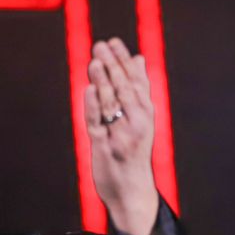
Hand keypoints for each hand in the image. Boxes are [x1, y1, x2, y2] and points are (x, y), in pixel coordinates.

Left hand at [85, 38, 158, 234]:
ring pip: (111, 104)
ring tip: (94, 61)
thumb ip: (138, 89)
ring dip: (103, 81)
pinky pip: (98, 124)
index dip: (123, 61)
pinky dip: (93, 107)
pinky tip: (89, 90)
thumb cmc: (134, 152)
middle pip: (123, 89)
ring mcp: (121, 135)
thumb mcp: (141, 119)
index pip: (135, 81)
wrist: (133, 192)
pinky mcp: (105, 148)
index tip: (113, 43)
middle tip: (100, 46)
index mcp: (145, 113)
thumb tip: (138, 58)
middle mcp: (137, 122)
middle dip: (112, 66)